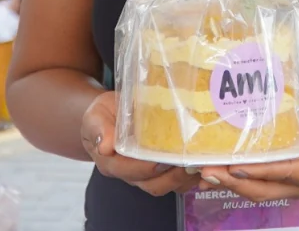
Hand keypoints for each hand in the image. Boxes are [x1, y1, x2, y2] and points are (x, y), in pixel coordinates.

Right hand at [80, 92, 198, 195]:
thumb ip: (99, 128)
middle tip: (188, 161)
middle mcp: (130, 173)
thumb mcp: (95, 116)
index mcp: (111, 162)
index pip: (127, 171)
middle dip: (172, 176)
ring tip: (199, 162)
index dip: (144, 167)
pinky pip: (177, 180)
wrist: (110, 115)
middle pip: (152, 185)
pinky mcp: (161, 169)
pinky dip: (191, 175)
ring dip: (185, 177)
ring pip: (168, 185)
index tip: (160, 159)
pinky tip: (203, 161)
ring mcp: (147, 173)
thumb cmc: (103, 115)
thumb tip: (105, 146)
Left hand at [199, 115, 298, 201]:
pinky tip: (216, 171)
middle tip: (208, 171)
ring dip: (229, 182)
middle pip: (262, 188)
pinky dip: (234, 178)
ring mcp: (288, 184)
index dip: (260, 170)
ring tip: (204, 173)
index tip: (237, 166)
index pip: (285, 172)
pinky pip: (255, 182)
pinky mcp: (280, 178)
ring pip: (254, 188)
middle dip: (233, 181)